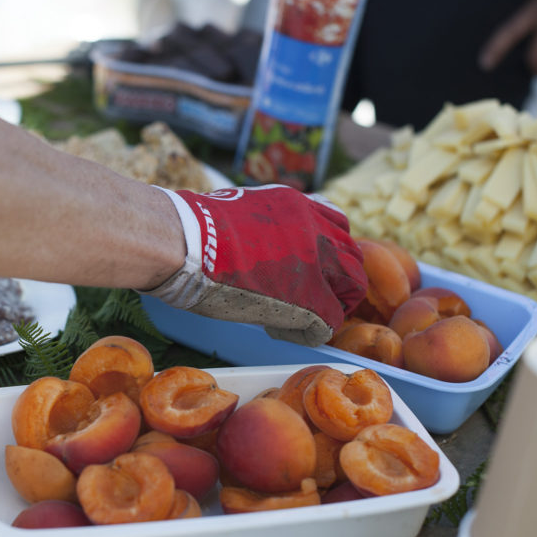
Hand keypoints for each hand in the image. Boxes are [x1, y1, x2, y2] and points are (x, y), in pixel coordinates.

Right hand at [140, 185, 367, 346]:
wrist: (185, 241)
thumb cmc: (191, 229)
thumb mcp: (235, 210)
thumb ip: (257, 226)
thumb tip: (244, 243)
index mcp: (294, 203)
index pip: (334, 223)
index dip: (325, 250)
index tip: (308, 267)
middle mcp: (314, 227)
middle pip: (351, 254)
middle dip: (337, 278)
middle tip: (314, 296)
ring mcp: (316, 263)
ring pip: (352, 286)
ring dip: (333, 304)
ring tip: (305, 318)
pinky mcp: (309, 299)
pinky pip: (328, 322)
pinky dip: (309, 332)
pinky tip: (280, 331)